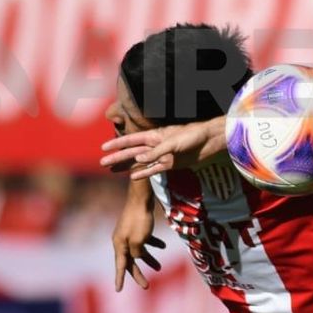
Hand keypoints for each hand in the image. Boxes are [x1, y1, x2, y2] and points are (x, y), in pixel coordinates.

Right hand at [99, 119, 219, 178]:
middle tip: (102, 162)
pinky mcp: (171, 164)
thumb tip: (139, 161)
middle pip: (132, 152)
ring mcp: (163, 155)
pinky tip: (132, 177)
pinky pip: (153, 170)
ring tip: (112, 171)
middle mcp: (156, 145)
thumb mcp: (174, 142)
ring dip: (126, 166)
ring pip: (140, 162)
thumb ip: (156, 152)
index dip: (117, 143)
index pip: (132, 139)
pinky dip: (143, 173)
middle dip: (117, 157)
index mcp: (155, 135)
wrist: (210, 141)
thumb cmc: (193, 135)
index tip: (103, 147)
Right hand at [112, 188, 165, 290]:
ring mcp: (129, 233)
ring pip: (138, 251)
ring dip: (149, 259)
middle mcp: (122, 240)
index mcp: (119, 244)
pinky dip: (153, 244)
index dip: (120, 279)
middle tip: (147, 286)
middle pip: (130, 261)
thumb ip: (137, 252)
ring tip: (159, 267)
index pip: (120, 266)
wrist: (141, 197)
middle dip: (138, 273)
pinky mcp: (137, 226)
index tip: (119, 290)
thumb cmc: (140, 220)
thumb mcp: (139, 240)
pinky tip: (163, 246)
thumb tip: (137, 257)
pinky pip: (144, 240)